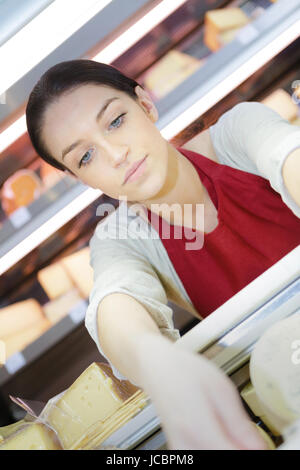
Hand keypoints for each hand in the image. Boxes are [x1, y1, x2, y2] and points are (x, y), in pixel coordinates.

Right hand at [136, 335, 267, 449]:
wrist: (156, 368)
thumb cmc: (185, 372)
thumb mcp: (221, 388)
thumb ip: (240, 424)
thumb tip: (260, 448)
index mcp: (199, 429)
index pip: (235, 456)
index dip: (252, 451)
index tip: (259, 443)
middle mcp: (186, 446)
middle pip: (223, 460)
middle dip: (239, 450)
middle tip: (247, 436)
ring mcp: (180, 451)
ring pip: (212, 458)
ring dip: (227, 448)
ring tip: (234, 434)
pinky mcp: (179, 451)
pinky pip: (202, 455)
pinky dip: (216, 448)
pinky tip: (221, 437)